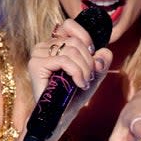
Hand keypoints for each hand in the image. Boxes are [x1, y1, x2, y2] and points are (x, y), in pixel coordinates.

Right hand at [26, 19, 113, 138]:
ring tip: (84, 82)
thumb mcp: (92, 74)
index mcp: (53, 44)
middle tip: (89, 77)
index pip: (69, 25)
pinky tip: (79, 83)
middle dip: (88, 60)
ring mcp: (37, 54)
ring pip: (71, 50)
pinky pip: (64, 60)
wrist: (59, 115)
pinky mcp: (36, 64)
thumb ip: (101, 61)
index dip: (85, 37)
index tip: (92, 56)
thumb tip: (104, 51)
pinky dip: (77, 72)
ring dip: (84, 68)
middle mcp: (43, 46)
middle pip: (75, 41)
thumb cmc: (72, 95)